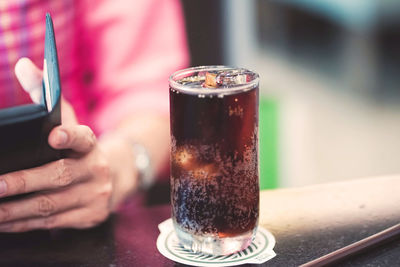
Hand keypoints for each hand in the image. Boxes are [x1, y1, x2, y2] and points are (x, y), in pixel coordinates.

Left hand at [0, 58, 113, 231]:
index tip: (53, 135)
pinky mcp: (90, 216)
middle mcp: (96, 169)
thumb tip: (23, 65)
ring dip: (16, 209)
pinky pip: (53, 223)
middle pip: (59, 176)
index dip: (69, 136)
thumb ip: (45, 95)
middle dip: (24, 182)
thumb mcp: (67, 122)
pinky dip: (24, 223)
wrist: (112, 179)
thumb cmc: (77, 149)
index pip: (83, 137)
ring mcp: (95, 195)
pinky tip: (4, 221)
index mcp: (90, 144)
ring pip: (51, 205)